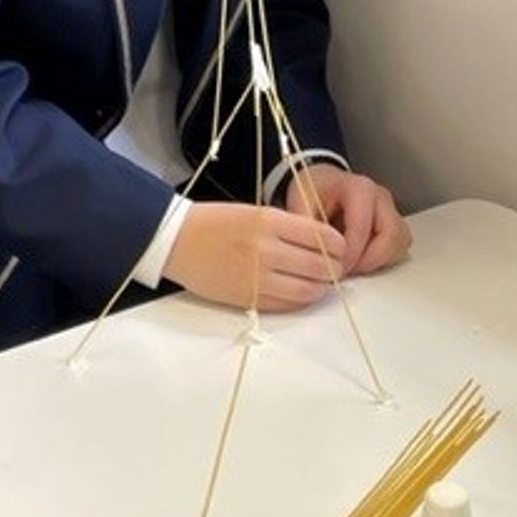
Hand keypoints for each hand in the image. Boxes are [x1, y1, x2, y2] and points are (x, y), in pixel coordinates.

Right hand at [162, 202, 346, 311]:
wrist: (177, 241)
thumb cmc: (215, 222)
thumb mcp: (255, 211)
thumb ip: (289, 227)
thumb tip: (322, 245)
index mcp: (269, 221)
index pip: (323, 237)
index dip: (339, 246)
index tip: (339, 247)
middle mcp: (266, 249)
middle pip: (320, 266)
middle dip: (334, 269)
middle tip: (336, 268)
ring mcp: (257, 277)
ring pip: (307, 290)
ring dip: (320, 288)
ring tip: (321, 283)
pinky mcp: (248, 299)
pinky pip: (286, 305)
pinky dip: (300, 301)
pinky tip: (301, 292)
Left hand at [285, 162, 410, 275]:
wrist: (322, 182)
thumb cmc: (315, 189)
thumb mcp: (301, 201)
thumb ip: (306, 227)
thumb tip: (313, 255)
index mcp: (359, 188)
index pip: (362, 228)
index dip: (349, 254)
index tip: (334, 267)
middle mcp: (380, 198)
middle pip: (391, 236)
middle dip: (369, 260)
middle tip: (347, 270)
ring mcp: (390, 210)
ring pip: (399, 243)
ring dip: (379, 261)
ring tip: (353, 265)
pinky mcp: (394, 224)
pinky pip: (399, 248)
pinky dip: (383, 259)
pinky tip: (362, 260)